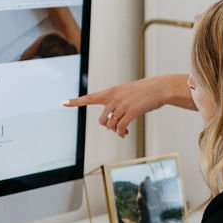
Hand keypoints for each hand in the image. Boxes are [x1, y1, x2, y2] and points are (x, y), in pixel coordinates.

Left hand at [63, 75, 192, 137]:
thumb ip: (117, 105)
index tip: (63, 102)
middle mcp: (114, 98)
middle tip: (115, 128)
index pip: (90, 97)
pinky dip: (121, 133)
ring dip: (116, 131)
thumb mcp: (128, 93)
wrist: (160, 88)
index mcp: (112, 92)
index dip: (76, 101)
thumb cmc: (145, 92)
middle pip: (102, 119)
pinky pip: (121, 128)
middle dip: (107, 127)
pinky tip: (125, 134)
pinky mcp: (131, 112)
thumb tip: (112, 125)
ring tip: (123, 132)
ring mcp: (122, 105)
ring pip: (111, 125)